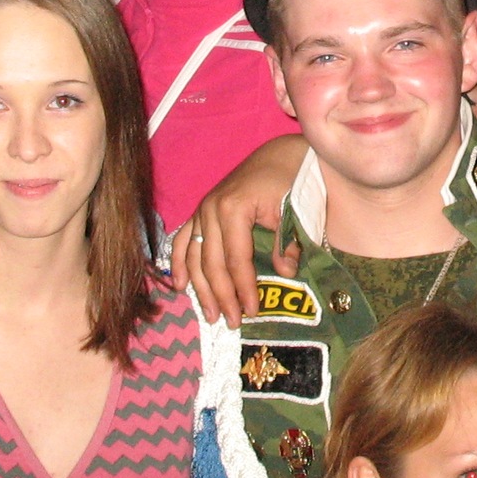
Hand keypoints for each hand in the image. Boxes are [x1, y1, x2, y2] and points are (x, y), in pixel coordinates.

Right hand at [181, 132, 307, 323]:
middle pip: (212, 263)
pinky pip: (183, 240)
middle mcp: (211, 209)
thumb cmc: (293, 180)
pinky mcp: (200, 211)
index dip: (244, 288)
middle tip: (232, 322)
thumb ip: (287, 242)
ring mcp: (202, 209)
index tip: (253, 312)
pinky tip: (180, 287)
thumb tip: (286, 273)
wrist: (281, 154)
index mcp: (234, 208)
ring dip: (201, 288)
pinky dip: (179, 264)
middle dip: (222, 296)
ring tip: (211, 315)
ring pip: (194, 256)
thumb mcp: (297, 210)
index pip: (236, 260)